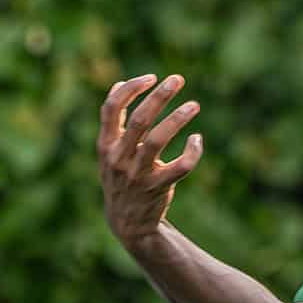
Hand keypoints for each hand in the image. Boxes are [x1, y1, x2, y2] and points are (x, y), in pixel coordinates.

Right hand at [98, 72, 203, 251]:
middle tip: (178, 79)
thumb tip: (119, 84)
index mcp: (106, 145)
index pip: (111, 108)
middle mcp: (119, 159)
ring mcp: (137, 175)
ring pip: (158, 140)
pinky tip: (196, 140)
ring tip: (194, 105)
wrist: (127, 224)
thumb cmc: (122, 178)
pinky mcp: (157, 188)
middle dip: (160, 96)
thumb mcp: (110, 152)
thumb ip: (115, 122)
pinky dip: (191, 152)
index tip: (151, 78)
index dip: (131, 88)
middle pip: (140, 119)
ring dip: (177, 119)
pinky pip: (179, 167)